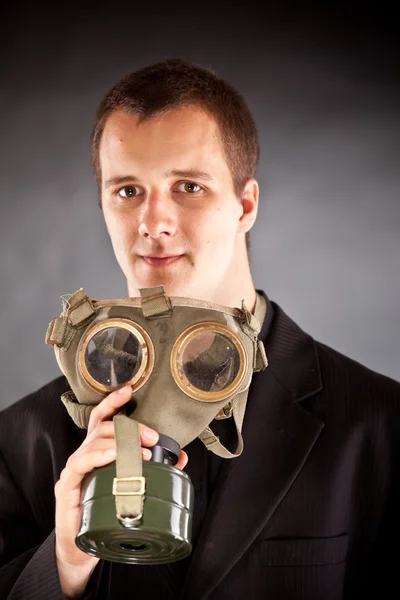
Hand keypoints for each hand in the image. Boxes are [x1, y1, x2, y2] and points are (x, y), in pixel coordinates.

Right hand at [54, 384, 187, 597]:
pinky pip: (81, 463)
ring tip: (143, 454)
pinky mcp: (67, 485)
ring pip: (94, 442)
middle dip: (130, 428)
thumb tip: (181, 456)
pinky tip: (112, 457)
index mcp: (98, 450)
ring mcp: (74, 468)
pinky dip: (98, 456)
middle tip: (153, 438)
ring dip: (121, 443)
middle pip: (103, 427)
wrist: (80, 546)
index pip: (103, 419)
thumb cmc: (104, 511)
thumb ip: (155, 470)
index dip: (113, 402)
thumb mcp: (130, 487)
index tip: (129, 390)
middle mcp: (84, 454)